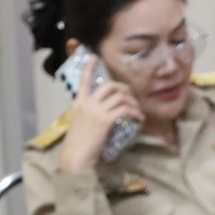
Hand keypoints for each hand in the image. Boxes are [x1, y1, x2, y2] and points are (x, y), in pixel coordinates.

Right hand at [58, 55, 143, 174]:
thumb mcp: (81, 126)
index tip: (94, 57)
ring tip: (138, 112)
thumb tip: (107, 115)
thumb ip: (91, 116)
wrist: (75, 158)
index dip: (89, 68)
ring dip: (133, 103)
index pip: (83, 81)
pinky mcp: (105, 120)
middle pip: (109, 86)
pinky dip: (135, 113)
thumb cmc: (78, 146)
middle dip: (125, 89)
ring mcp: (96, 110)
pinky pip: (124, 109)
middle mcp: (87, 103)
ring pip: (120, 96)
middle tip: (132, 98)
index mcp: (78, 103)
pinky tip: (139, 120)